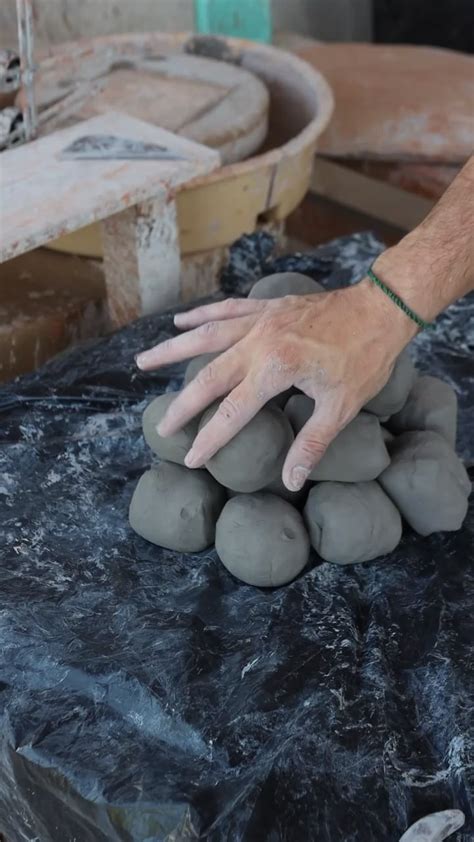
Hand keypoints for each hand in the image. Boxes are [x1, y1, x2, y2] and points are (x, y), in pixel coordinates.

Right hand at [136, 276, 414, 490]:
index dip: (209, 439)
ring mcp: (260, 321)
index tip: (190, 459)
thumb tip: (291, 481)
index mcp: (275, 369)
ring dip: (172, 350)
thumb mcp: (341, 407)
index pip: (232, 413)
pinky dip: (201, 315)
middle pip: (208, 377)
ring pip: (205, 336)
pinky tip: (180, 321)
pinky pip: (225, 310)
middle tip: (161, 427)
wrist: (380, 308)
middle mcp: (259, 342)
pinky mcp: (266, 308)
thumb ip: (311, 444)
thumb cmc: (364, 358)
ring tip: (142, 361)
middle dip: (182, 405)